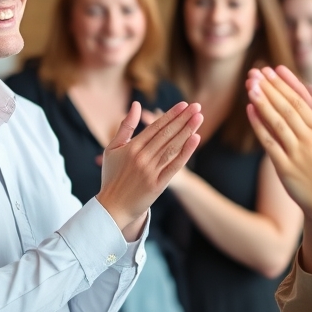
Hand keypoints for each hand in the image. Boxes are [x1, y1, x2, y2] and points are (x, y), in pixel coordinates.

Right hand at [98, 101, 203, 232]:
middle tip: (197, 106)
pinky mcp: (158, 184)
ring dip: (187, 131)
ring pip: (172, 147)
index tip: (184, 105)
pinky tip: (196, 139)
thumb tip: (135, 104)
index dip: (171, 115)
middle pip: (167, 134)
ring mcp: (150, 171)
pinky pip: (174, 165)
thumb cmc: (112, 175)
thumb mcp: (113, 148)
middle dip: (183, 119)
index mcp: (132, 147)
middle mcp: (142, 157)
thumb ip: (125, 126)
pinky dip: (185, 152)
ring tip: (199, 118)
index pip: (156, 127)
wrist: (112, 206)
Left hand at [246, 66, 311, 236]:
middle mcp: (308, 140)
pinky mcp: (284, 168)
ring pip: (275, 121)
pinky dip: (258, 126)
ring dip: (261, 101)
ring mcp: (295, 153)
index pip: (301, 102)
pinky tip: (249, 111)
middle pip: (285, 107)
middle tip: (256, 71)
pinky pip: (268, 143)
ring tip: (250, 84)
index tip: (274, 70)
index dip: (286, 84)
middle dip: (270, 87)